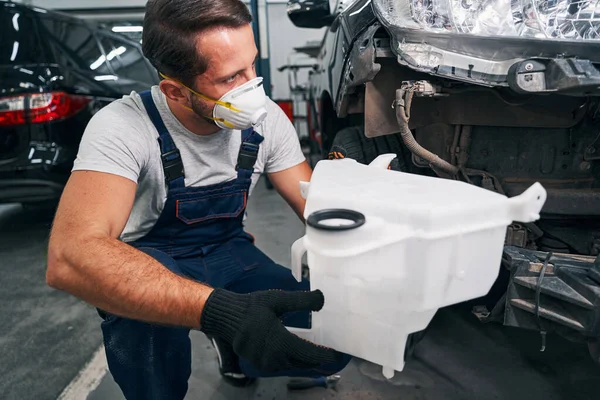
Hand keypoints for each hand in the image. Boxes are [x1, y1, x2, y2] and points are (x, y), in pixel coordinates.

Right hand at [199, 288, 342, 371]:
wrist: (226, 317)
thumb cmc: (252, 307)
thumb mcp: (277, 299)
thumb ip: (301, 300)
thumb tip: (322, 299)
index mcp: (280, 344)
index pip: (310, 354)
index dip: (326, 355)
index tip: (339, 353)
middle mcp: (274, 359)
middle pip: (304, 363)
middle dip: (318, 358)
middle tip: (332, 352)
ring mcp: (266, 365)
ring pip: (294, 366)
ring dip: (306, 360)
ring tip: (319, 351)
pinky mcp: (261, 366)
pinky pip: (283, 366)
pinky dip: (293, 360)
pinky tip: (300, 351)